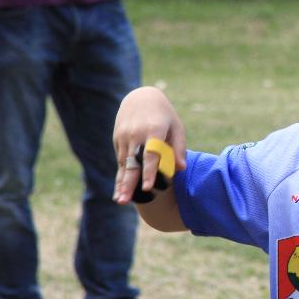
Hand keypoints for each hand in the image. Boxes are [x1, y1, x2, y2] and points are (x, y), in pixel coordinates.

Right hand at [113, 87, 187, 204]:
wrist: (140, 97)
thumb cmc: (164, 115)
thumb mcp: (176, 127)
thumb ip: (179, 148)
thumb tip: (181, 168)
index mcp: (153, 130)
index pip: (150, 155)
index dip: (148, 172)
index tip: (147, 187)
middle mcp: (136, 134)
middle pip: (132, 162)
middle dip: (128, 183)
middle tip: (124, 201)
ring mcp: (124, 136)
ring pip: (123, 164)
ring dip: (122, 183)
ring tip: (121, 200)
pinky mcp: (117, 139)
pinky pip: (120, 160)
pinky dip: (120, 175)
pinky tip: (120, 190)